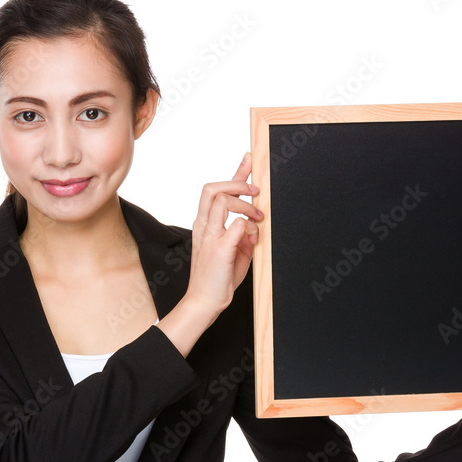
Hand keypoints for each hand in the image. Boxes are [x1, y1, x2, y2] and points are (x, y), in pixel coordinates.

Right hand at [158, 153, 262, 357]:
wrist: (205, 301)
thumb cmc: (218, 279)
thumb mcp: (235, 251)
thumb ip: (242, 235)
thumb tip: (252, 224)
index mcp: (205, 225)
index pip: (217, 192)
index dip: (235, 173)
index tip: (249, 160)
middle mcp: (204, 227)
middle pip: (213, 188)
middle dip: (237, 182)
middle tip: (255, 190)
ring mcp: (210, 236)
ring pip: (222, 200)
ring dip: (245, 205)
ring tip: (258, 216)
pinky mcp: (219, 248)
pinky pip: (236, 225)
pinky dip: (248, 227)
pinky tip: (252, 239)